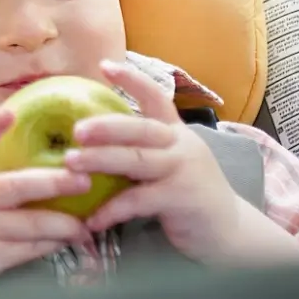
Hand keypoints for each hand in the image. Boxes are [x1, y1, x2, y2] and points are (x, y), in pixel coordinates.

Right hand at [0, 103, 95, 298]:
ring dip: (62, 223)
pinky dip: (52, 244)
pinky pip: (29, 249)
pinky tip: (68, 240)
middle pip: (12, 186)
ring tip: (86, 223)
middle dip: (51, 182)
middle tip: (82, 177)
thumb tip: (28, 160)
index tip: (10, 112)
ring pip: (30, 224)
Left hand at [64, 59, 248, 259]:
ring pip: (137, 161)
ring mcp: (184, 171)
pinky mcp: (182, 199)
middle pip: (141, 129)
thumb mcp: (170, 163)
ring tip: (69, 163)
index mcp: (176, 132)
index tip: (104, 65)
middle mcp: (181, 145)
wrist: (229, 232)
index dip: (132, 80)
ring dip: (101, 160)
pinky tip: (91, 219)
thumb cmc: (188, 194)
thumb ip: (142, 150)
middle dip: (106, 126)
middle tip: (76, 129)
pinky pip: (140, 201)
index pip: (156, 97)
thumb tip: (91, 141)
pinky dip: (112, 209)